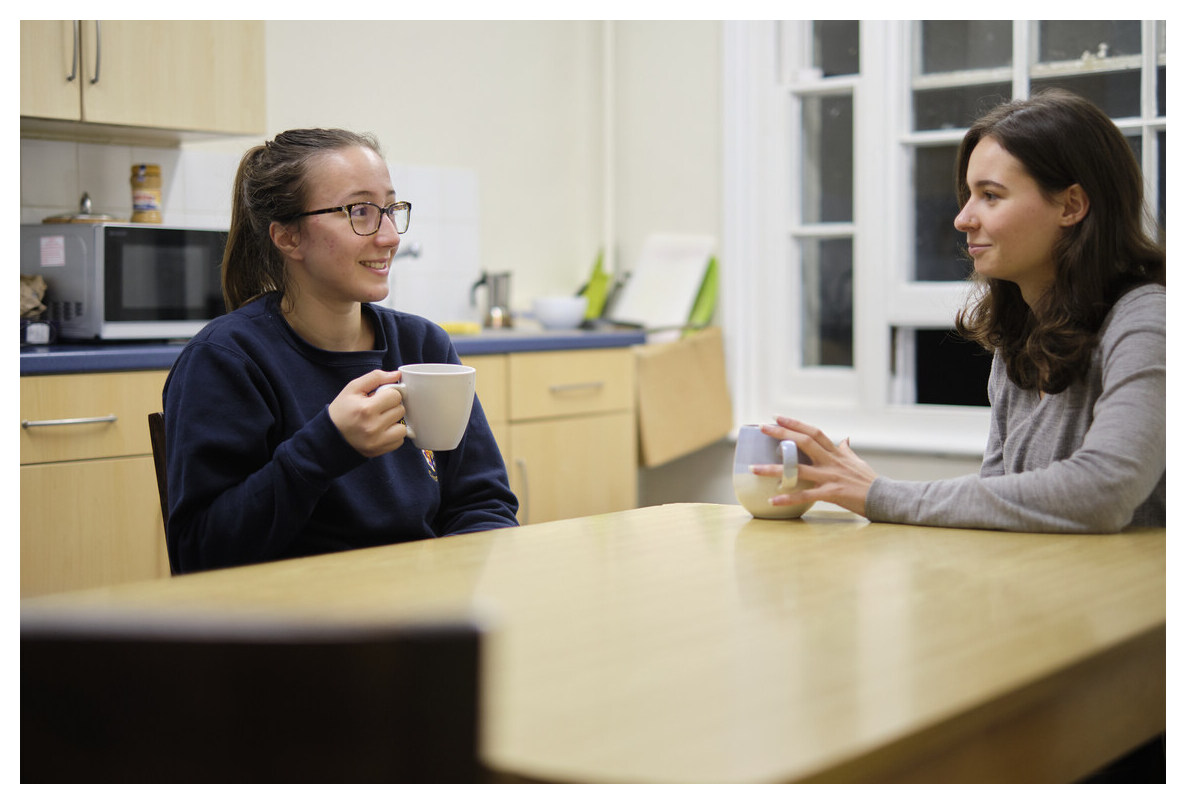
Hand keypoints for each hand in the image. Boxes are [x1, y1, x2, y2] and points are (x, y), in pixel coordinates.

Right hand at [327, 369, 408, 457]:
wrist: (330, 436)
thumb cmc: (342, 411)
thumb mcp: (353, 388)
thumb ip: (375, 377)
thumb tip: (396, 374)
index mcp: (366, 409)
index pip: (395, 395)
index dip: (389, 393)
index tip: (380, 397)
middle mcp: (373, 426)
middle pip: (400, 410)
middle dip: (391, 407)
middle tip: (379, 408)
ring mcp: (377, 441)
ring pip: (403, 426)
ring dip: (395, 422)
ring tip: (381, 420)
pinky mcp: (379, 450)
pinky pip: (400, 440)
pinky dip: (393, 435)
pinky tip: (382, 431)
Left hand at [752, 416, 877, 516]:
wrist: (884, 497)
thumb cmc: (869, 480)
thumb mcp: (857, 461)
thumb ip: (846, 450)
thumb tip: (845, 439)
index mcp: (836, 452)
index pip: (814, 432)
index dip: (795, 424)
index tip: (778, 417)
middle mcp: (831, 461)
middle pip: (804, 443)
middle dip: (782, 434)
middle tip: (762, 428)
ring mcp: (830, 477)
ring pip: (798, 470)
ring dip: (774, 469)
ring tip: (754, 468)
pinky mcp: (831, 494)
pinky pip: (806, 496)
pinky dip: (788, 498)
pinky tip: (773, 500)